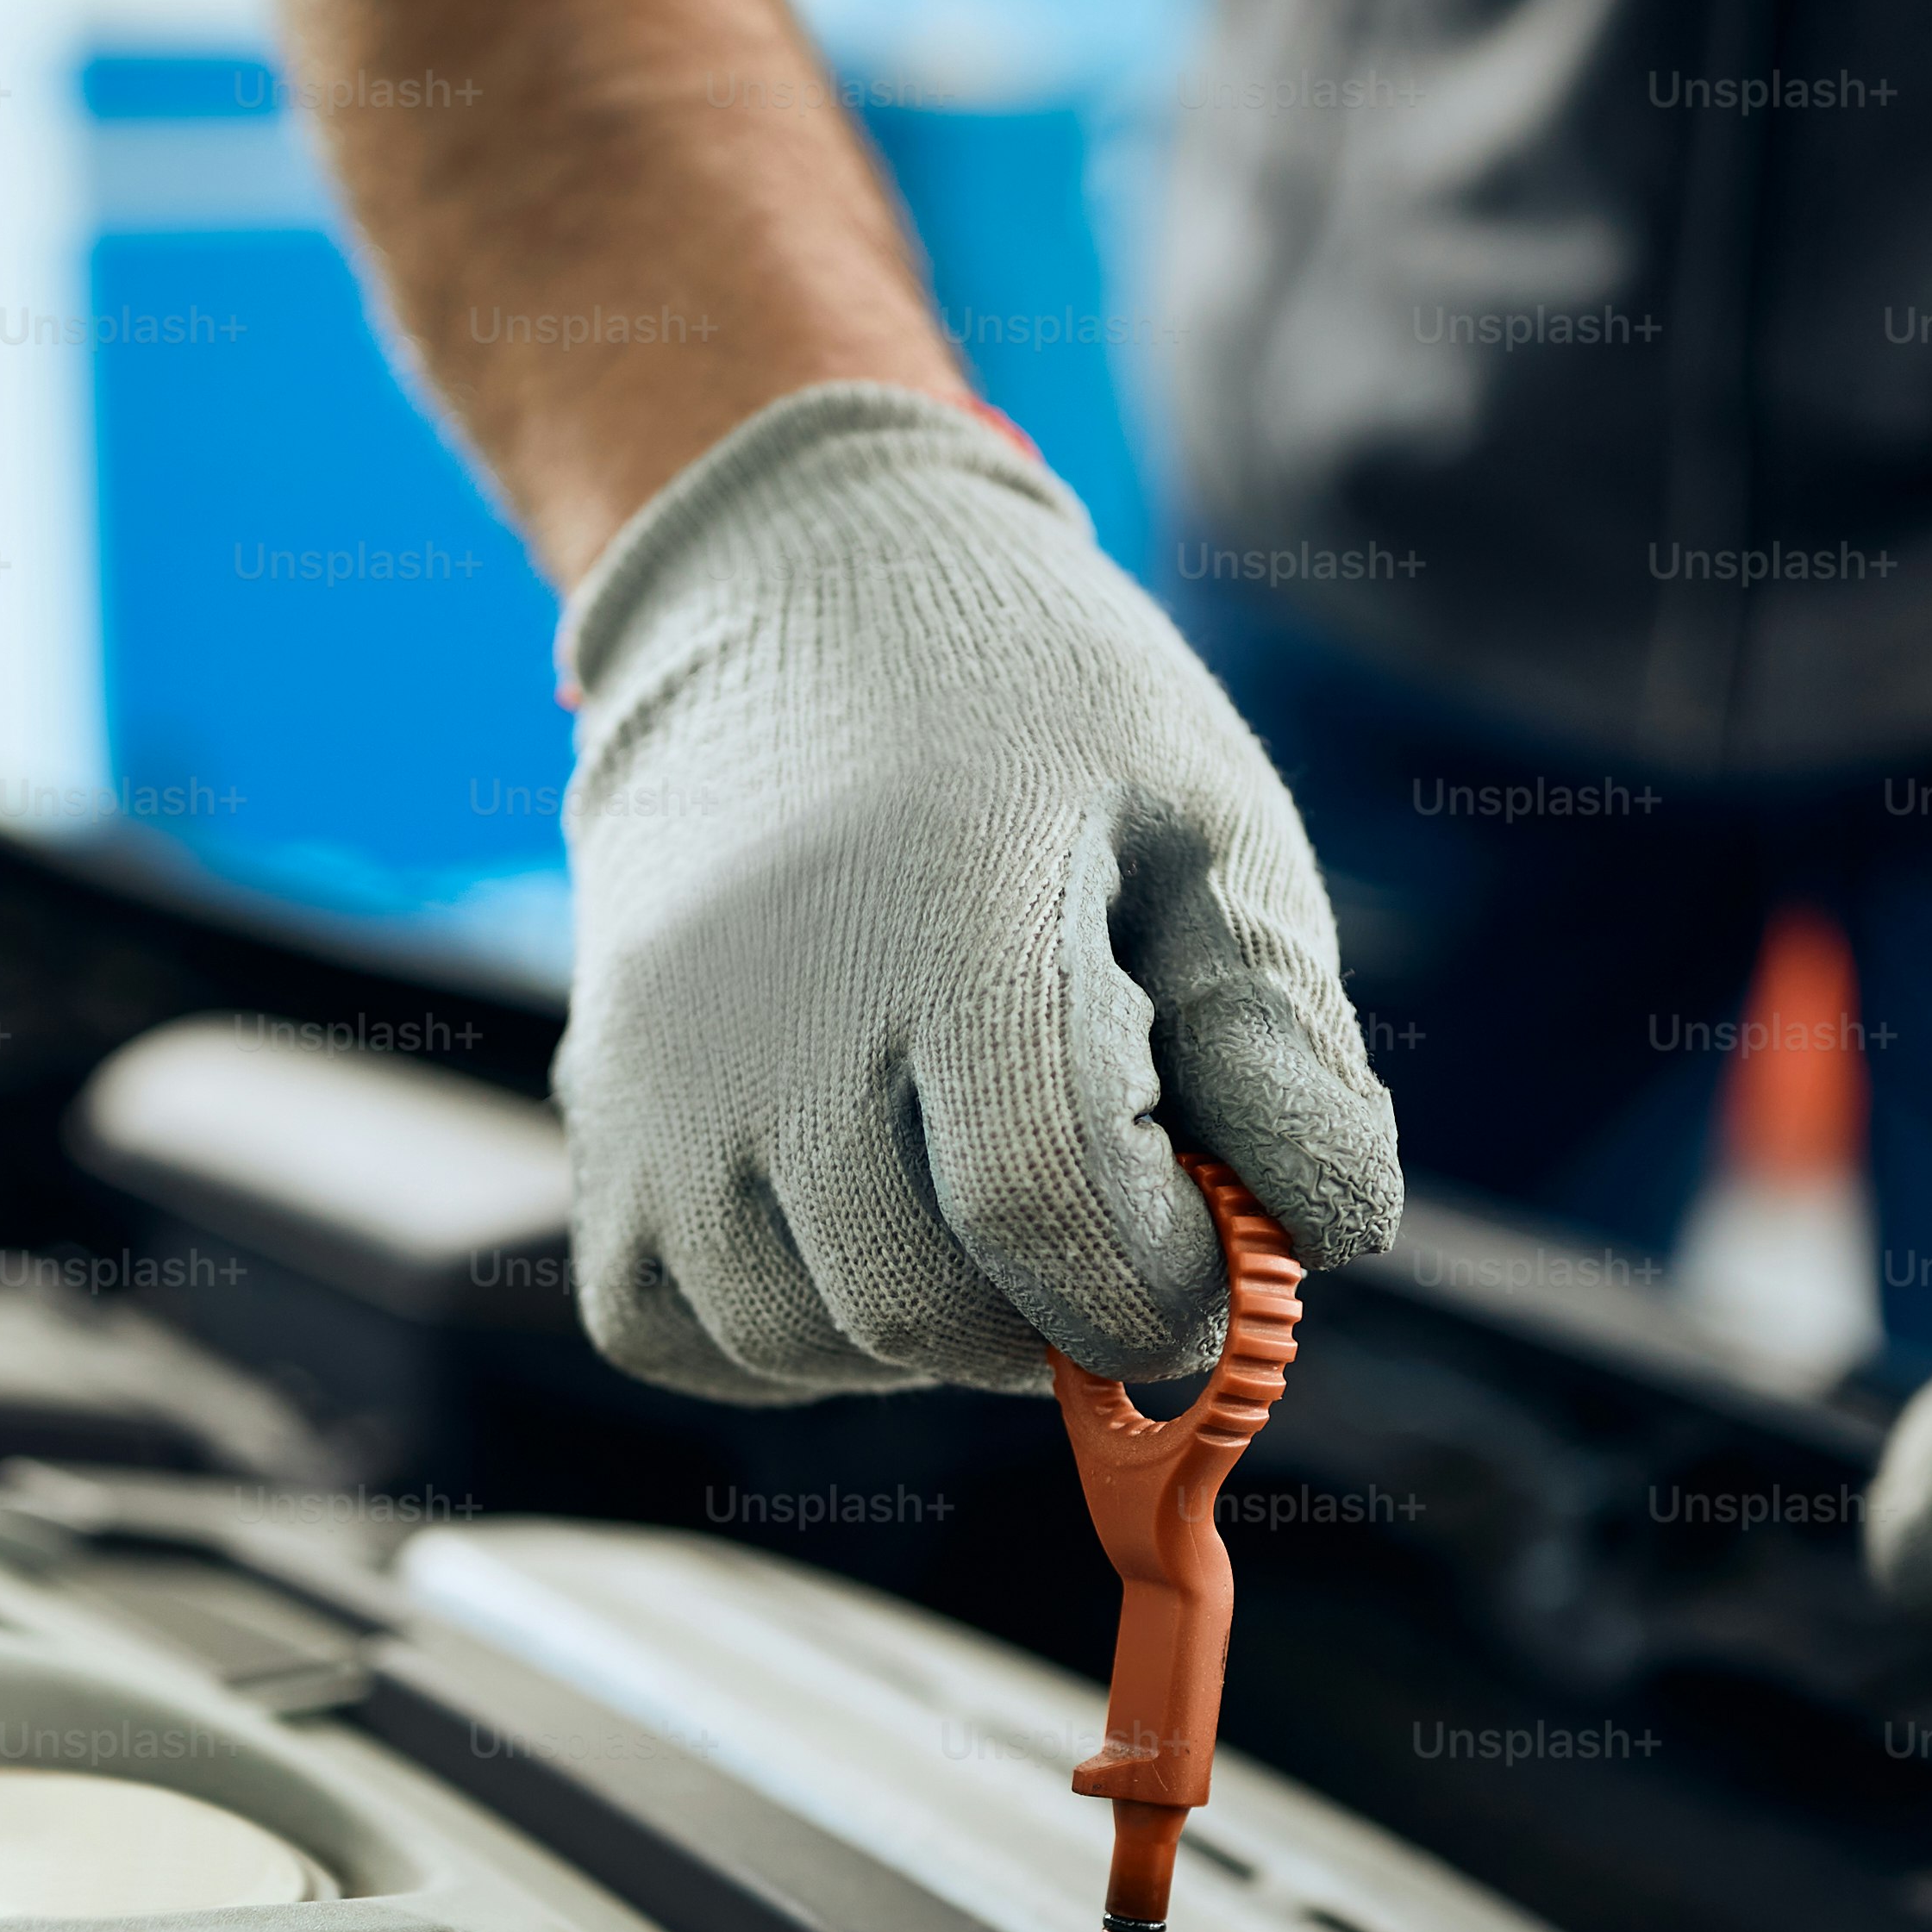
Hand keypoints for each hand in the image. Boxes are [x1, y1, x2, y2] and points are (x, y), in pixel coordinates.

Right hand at [551, 385, 1398, 1401]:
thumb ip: (1277, 1025)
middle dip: (1061, 1321)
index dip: (1159, 1288)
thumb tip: (1335, 1230)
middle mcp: (770, 1014)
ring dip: (931, 1336)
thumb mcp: (1203, 815)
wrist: (795, 592)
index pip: (1044, 1204)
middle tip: (1117, 1239)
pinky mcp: (596, 1118)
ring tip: (995, 1227)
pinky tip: (865, 1243)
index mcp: (949, 923)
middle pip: (922, 1306)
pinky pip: (670, 1331)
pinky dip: (783, 1339)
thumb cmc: (1039, 713)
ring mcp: (657, 1076)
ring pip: (802, 1339)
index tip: (1218, 1264)